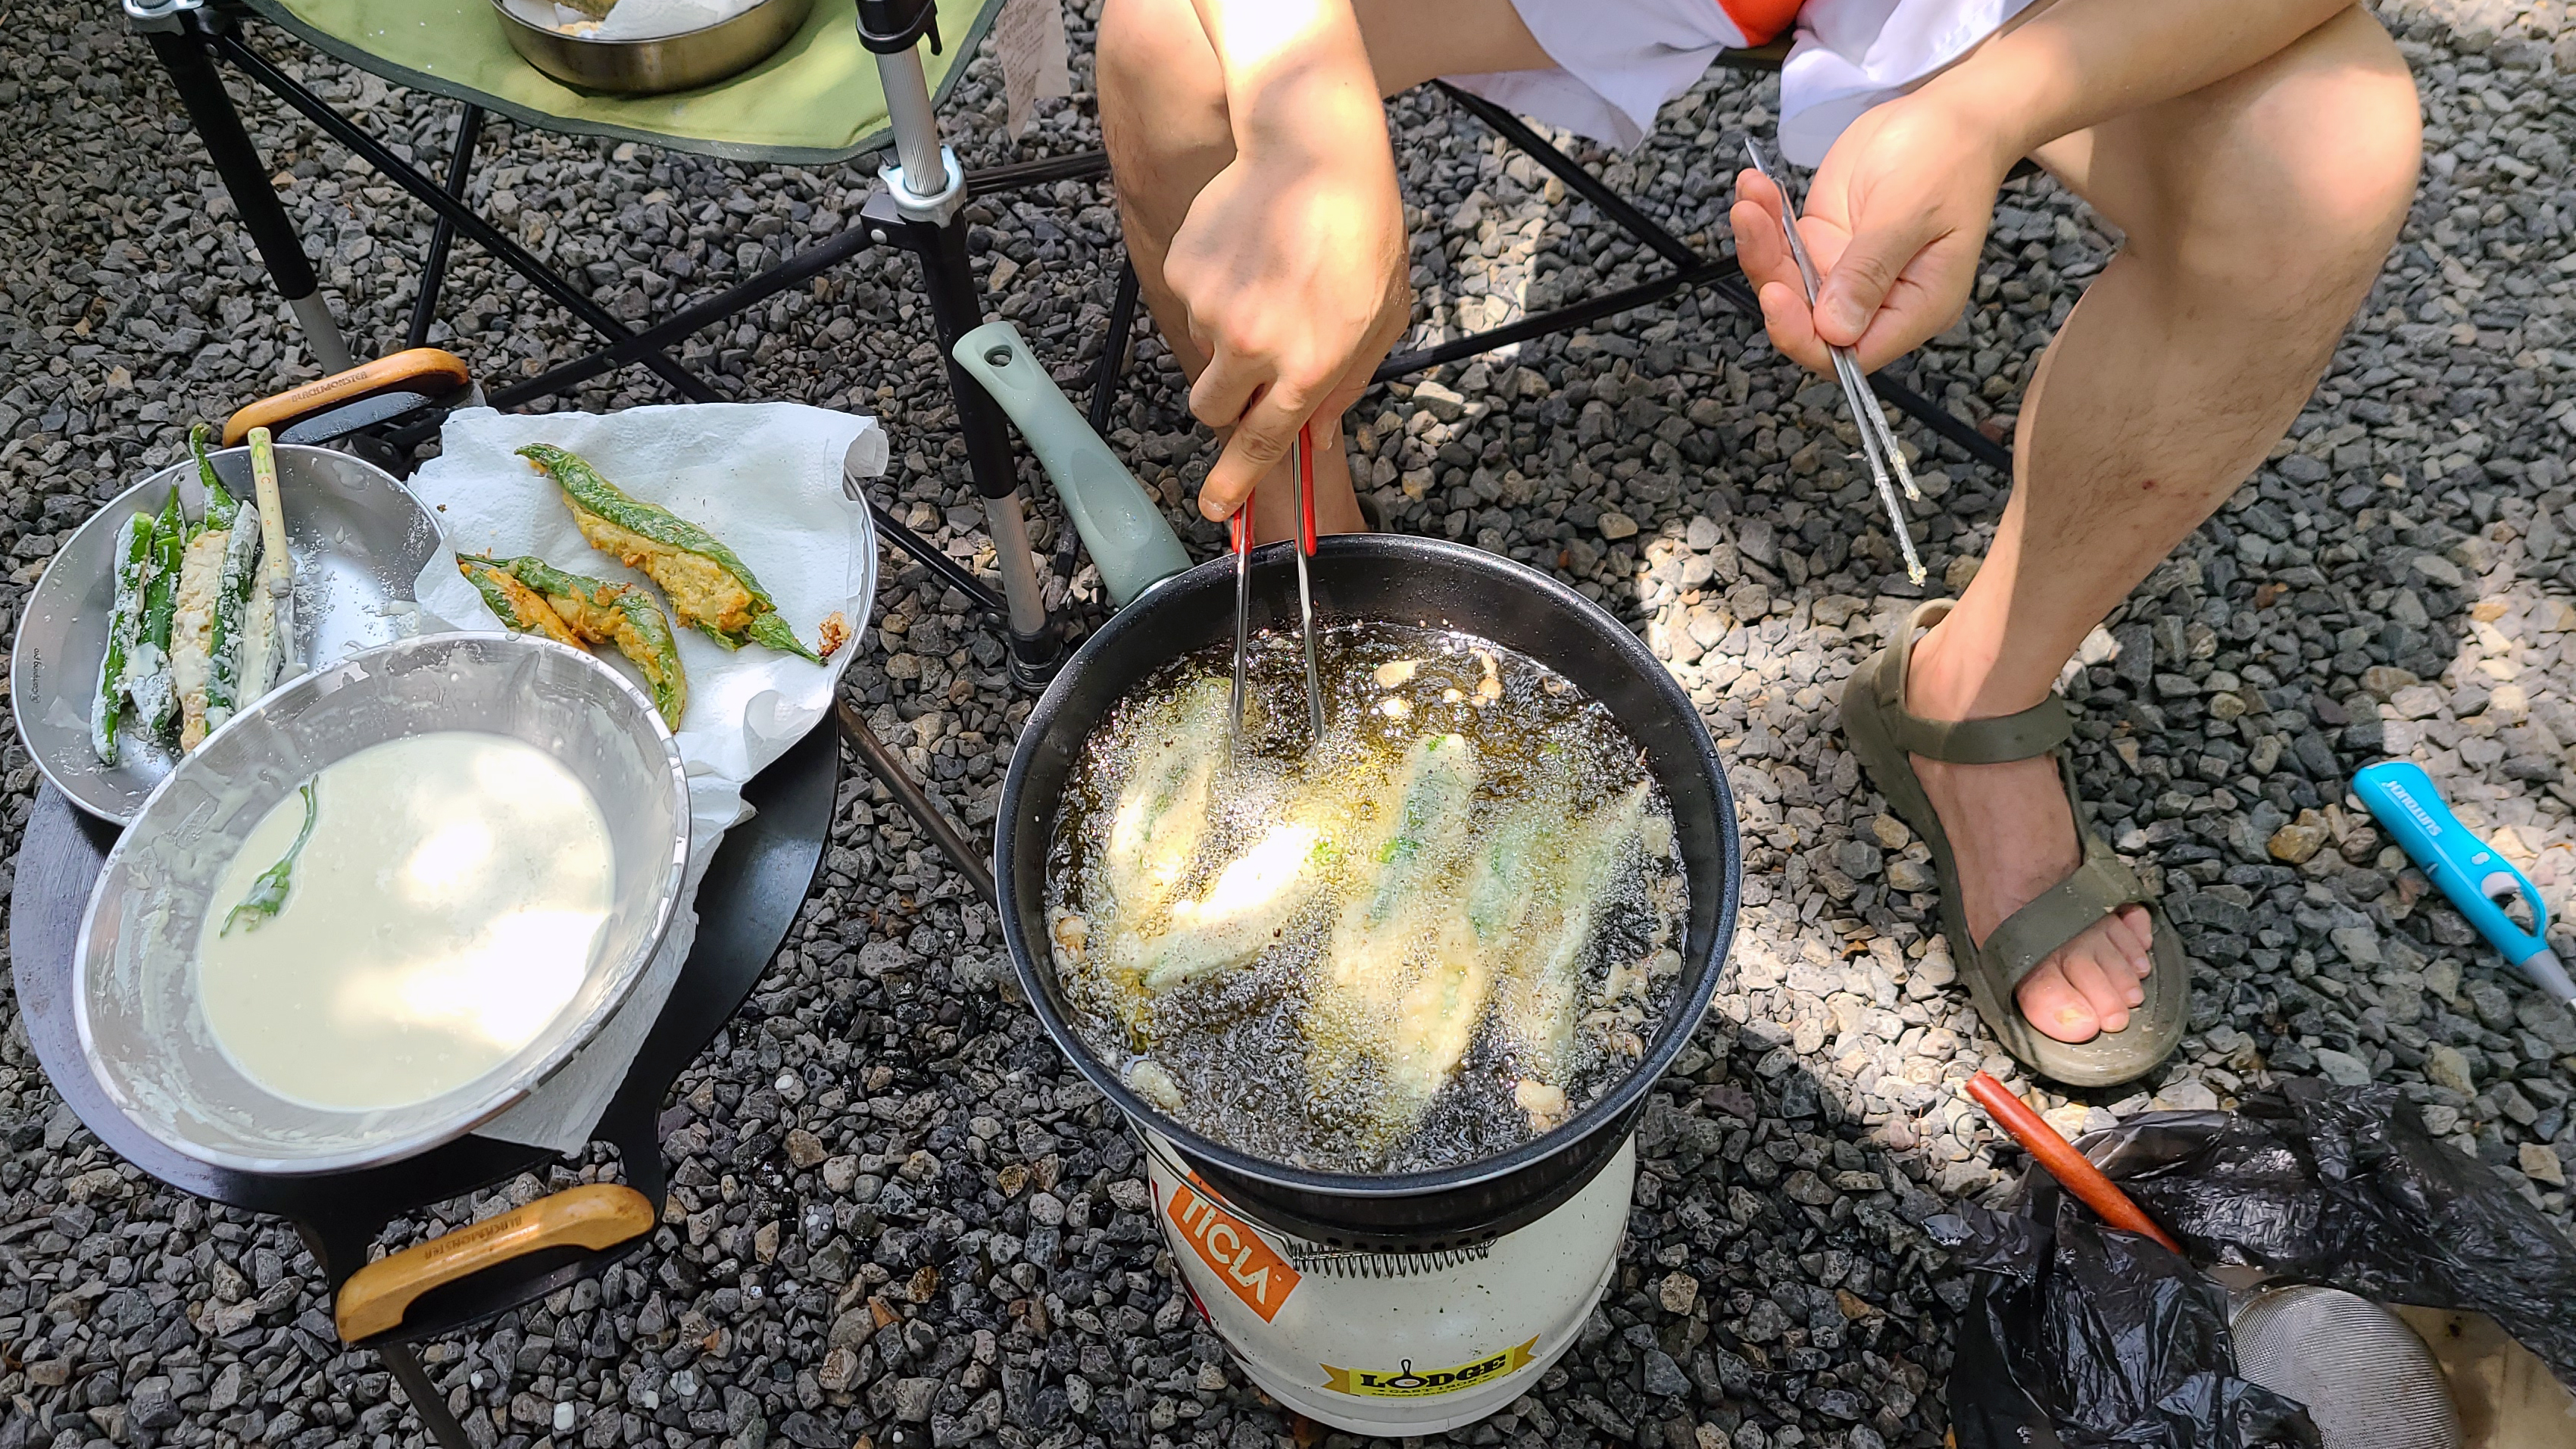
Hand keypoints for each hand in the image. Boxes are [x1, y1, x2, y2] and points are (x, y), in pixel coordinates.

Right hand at [1165, 102, 1410, 522]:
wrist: (1313, 147)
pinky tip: (1248, 249)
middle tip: (1253, 362)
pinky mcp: (1185, 271)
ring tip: (1268, 275)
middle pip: (1211, 410)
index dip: (1235, 484)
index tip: (1216, 510)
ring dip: (1227, 331)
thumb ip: (1349, 383)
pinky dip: (1214, 285)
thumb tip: (1319, 436)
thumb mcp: (1383, 317)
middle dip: (1226, 401)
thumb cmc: (1362, 230)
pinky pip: (1191, 300)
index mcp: (1310, 367)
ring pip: (1203, 350)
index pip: (1262, 445)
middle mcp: (1255, 347)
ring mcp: (1214, 309)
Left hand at [1730, 94, 2019, 373]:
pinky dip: (1763, 220)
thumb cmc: (1946, 159)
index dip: (1806, 338)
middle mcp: (1876, 301)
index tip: (1776, 296)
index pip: (1850, 354)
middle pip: (1807, 322)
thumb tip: (1835, 330)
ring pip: (1785, 284)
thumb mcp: (1909, 212)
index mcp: (1914, 308)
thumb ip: (1870, 271)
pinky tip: (1754, 187)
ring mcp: (1844, 273)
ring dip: (1758, 245)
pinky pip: (1782, 247)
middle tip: (1752, 226)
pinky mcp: (1823, 243)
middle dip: (1772, 279)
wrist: (1944, 115)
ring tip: (1750, 199)